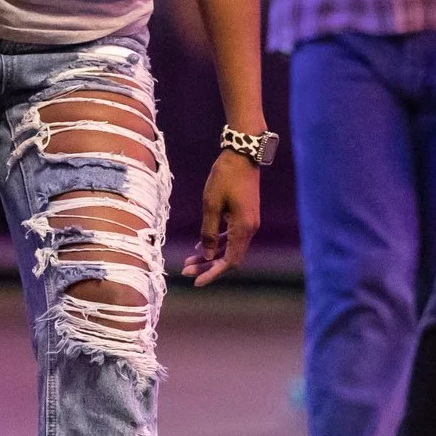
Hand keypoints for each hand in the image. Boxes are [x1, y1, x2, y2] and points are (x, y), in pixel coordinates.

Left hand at [183, 149, 260, 286]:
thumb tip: (209, 255)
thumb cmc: (225, 177)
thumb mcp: (211, 204)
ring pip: (230, 247)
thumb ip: (209, 232)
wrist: (242, 154)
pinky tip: (201, 246)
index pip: (230, 262)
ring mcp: (249, 223)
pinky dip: (217, 243)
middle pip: (229, 257)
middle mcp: (250, 229)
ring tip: (189, 260)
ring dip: (211, 255)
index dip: (213, 273)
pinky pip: (232, 236)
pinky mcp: (245, 216)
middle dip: (208, 266)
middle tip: (186, 270)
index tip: (196, 281)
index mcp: (243, 228)